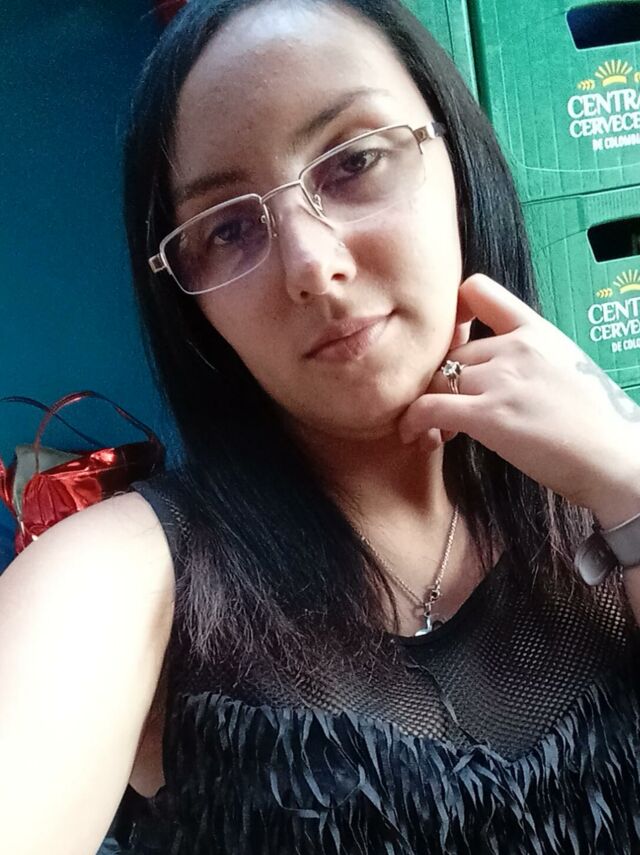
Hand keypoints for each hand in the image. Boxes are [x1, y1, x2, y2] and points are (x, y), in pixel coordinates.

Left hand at [398, 274, 639, 517]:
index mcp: (536, 331)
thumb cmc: (597, 425)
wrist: (617, 460)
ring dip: (425, 404)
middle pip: (449, 352)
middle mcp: (514, 347)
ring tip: (432, 431)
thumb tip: (498, 377)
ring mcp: (501, 379)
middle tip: (441, 412)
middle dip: (438, 380)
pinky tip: (412, 436)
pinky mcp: (488, 415)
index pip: (477, 291)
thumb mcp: (566, 370)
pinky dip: (412, 422)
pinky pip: (428, 407)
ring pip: (434, 379)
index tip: (447, 345)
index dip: (451, 313)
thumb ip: (528, 362)